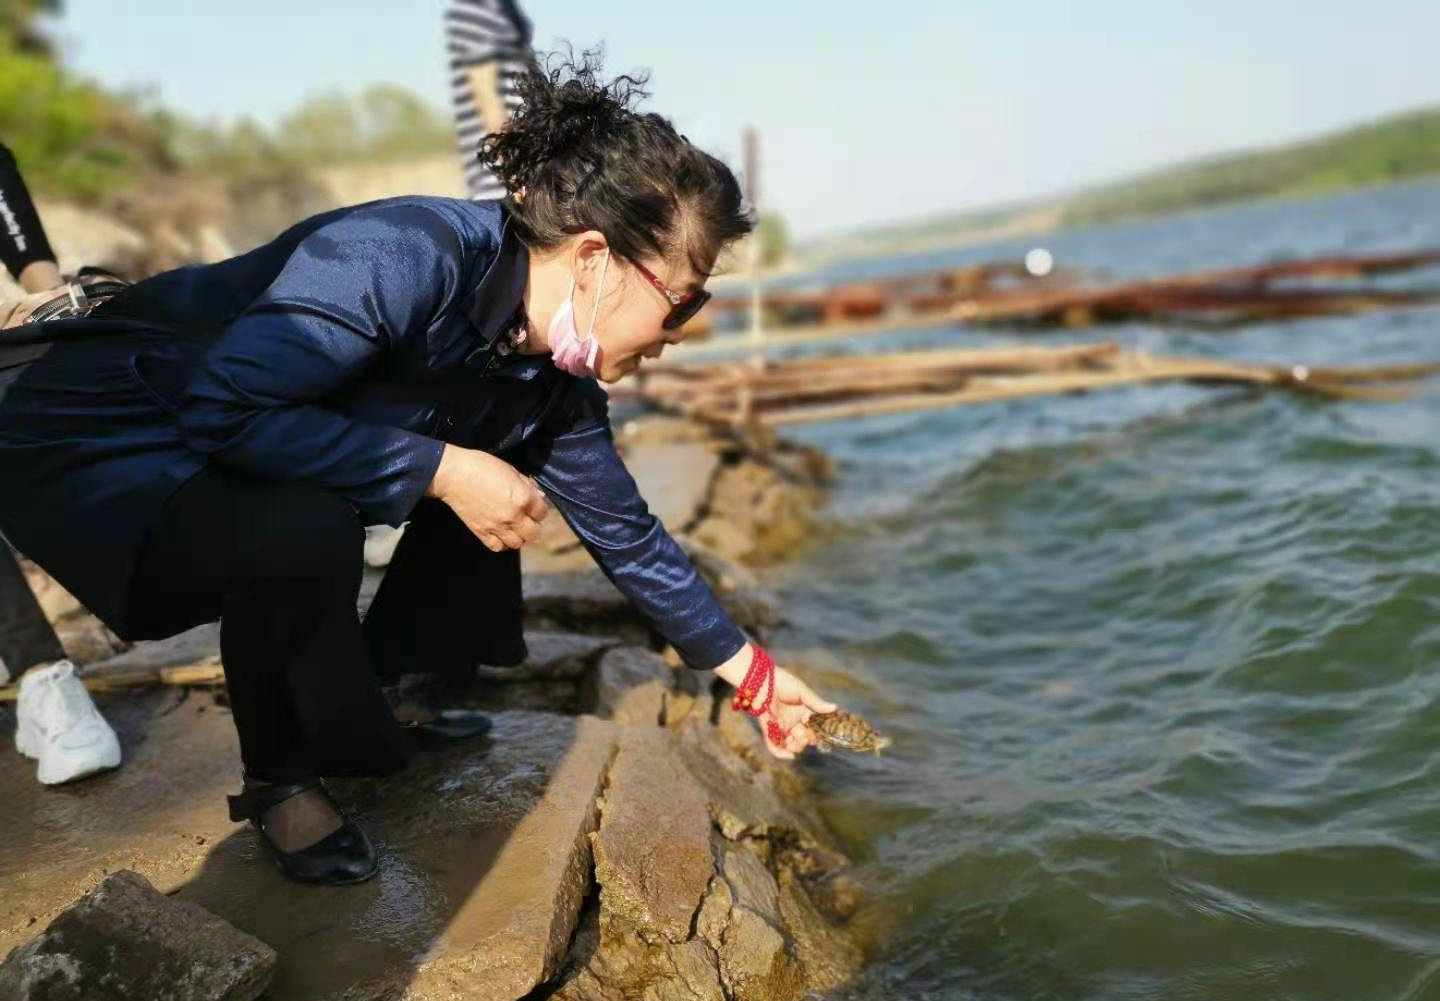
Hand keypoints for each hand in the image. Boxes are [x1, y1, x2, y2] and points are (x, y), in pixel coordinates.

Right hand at [427, 443, 548, 551]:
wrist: (453, 475)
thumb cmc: (482, 466)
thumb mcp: (510, 470)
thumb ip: (528, 485)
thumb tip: (539, 498)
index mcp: (522, 498)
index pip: (542, 513)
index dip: (540, 509)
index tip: (534, 506)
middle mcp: (513, 516)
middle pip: (534, 533)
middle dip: (533, 526)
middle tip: (527, 519)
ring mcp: (497, 527)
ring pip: (518, 543)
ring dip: (519, 536)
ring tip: (514, 528)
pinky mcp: (481, 533)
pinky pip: (498, 547)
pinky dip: (502, 543)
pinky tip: (501, 535)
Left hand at [714, 646, 836, 760]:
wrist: (763, 681)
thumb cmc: (783, 682)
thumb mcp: (803, 692)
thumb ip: (816, 703)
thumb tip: (835, 708)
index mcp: (803, 712)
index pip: (813, 728)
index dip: (817, 734)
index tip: (820, 736)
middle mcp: (793, 721)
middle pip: (803, 739)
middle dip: (806, 741)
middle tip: (807, 737)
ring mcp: (781, 726)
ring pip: (790, 745)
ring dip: (795, 748)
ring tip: (796, 744)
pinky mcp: (768, 729)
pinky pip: (773, 745)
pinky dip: (780, 753)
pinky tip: (788, 756)